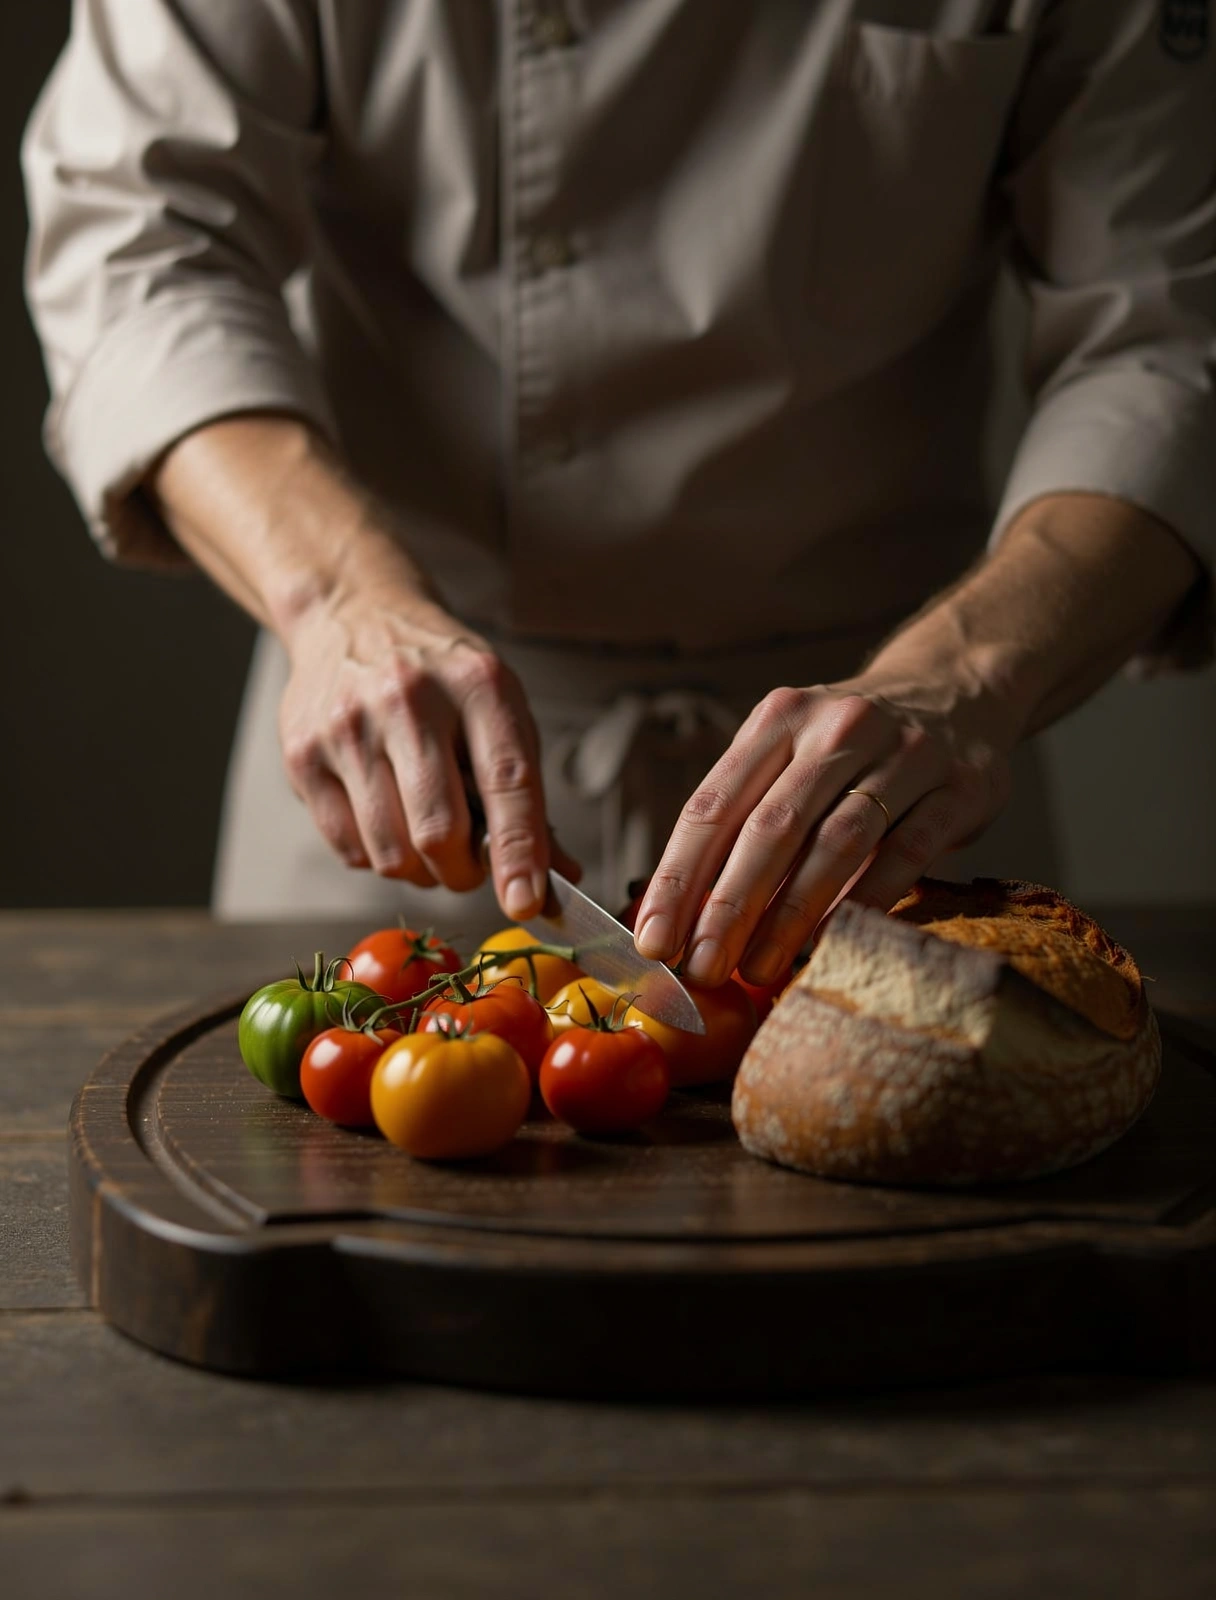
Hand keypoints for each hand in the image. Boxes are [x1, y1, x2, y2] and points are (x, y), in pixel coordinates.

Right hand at [280, 583, 579, 917]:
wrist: (355, 615)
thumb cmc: (441, 675)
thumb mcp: (500, 710)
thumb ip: (527, 795)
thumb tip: (559, 877)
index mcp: (477, 685)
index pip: (506, 782)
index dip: (519, 852)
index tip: (527, 901)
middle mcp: (409, 699)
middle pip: (438, 831)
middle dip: (463, 872)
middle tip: (469, 865)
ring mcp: (348, 726)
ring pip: (390, 852)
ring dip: (419, 871)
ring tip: (426, 839)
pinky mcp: (303, 754)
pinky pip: (349, 849)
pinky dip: (377, 857)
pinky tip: (386, 821)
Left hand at [632, 673, 1018, 986]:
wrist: (959, 690)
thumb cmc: (852, 747)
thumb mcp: (792, 753)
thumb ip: (744, 817)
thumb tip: (682, 915)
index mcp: (779, 719)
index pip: (714, 805)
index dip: (678, 877)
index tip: (654, 940)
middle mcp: (837, 727)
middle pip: (770, 827)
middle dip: (728, 907)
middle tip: (702, 969)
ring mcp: (905, 752)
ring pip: (836, 843)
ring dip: (790, 915)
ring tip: (757, 969)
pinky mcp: (959, 786)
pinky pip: (906, 852)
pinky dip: (865, 901)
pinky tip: (831, 943)